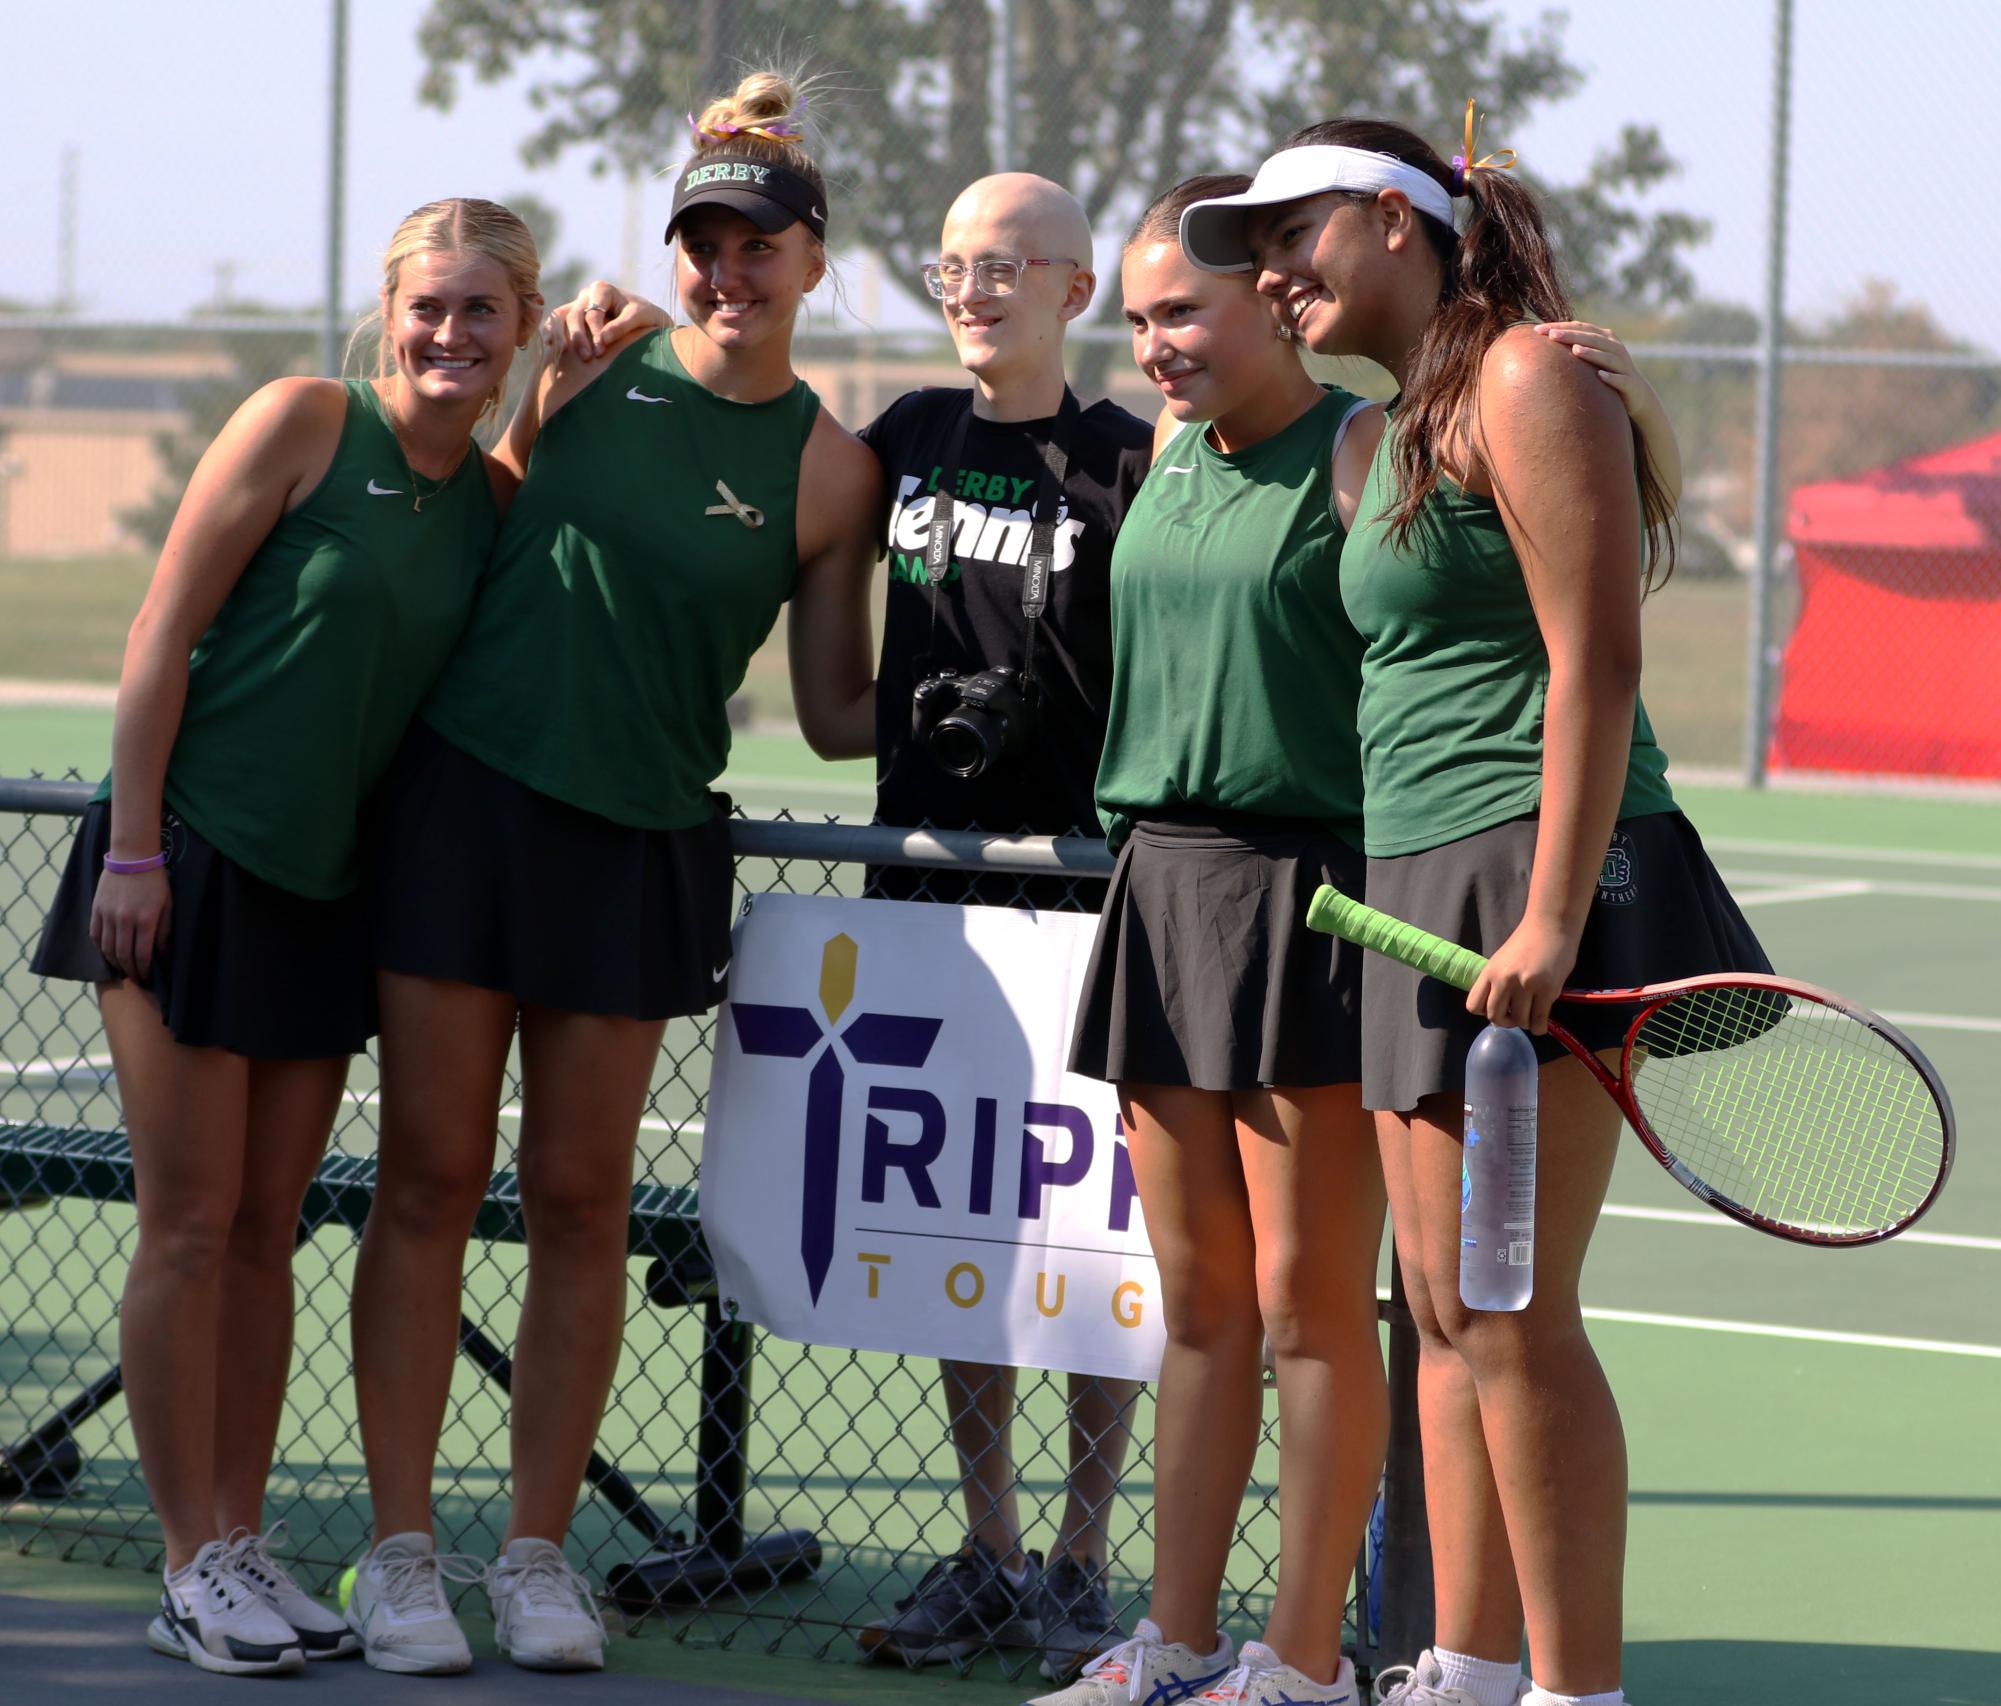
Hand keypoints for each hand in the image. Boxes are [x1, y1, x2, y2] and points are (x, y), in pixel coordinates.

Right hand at [89, 866, 172, 980]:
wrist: (132, 858)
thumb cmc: (155, 881)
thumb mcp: (167, 904)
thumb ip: (164, 930)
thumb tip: (161, 953)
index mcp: (145, 919)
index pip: (143, 954)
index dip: (144, 969)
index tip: (146, 977)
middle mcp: (125, 920)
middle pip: (123, 955)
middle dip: (130, 971)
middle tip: (135, 978)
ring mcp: (108, 914)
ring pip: (107, 948)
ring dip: (115, 962)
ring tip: (122, 969)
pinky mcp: (96, 909)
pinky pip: (95, 935)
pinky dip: (100, 948)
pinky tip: (108, 953)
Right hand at [541, 282, 668, 362]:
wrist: (646, 318)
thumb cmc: (644, 315)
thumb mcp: (638, 317)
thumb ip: (621, 326)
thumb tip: (602, 340)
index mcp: (601, 289)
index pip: (593, 312)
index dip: (595, 332)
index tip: (600, 351)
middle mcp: (586, 295)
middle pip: (574, 315)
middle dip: (579, 337)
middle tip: (587, 358)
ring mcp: (578, 305)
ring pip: (561, 317)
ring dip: (560, 335)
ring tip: (562, 353)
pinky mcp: (574, 317)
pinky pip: (557, 323)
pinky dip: (552, 333)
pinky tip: (549, 346)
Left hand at [1465, 913, 1578, 1034]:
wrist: (1552, 925)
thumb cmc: (1528, 941)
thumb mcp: (1502, 960)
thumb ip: (1497, 981)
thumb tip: (1499, 1007)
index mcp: (1490, 971)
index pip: (1473, 1005)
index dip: (1484, 1012)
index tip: (1498, 1008)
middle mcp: (1504, 979)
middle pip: (1495, 1017)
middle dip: (1505, 1022)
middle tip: (1515, 1016)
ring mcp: (1526, 985)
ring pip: (1519, 1021)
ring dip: (1525, 1022)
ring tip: (1532, 1014)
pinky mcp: (1547, 990)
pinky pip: (1539, 1020)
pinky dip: (1539, 1027)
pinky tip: (1541, 1024)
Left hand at [1535, 321, 1661, 424]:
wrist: (1635, 394)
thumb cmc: (1606, 373)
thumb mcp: (1591, 357)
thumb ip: (1575, 345)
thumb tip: (1547, 336)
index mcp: (1604, 338)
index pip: (1580, 328)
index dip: (1561, 327)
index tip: (1538, 330)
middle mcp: (1615, 348)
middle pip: (1592, 339)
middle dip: (1571, 336)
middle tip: (1551, 335)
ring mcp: (1623, 364)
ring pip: (1607, 357)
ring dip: (1592, 353)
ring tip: (1575, 351)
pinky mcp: (1629, 382)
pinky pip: (1620, 379)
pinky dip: (1611, 377)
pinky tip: (1600, 376)